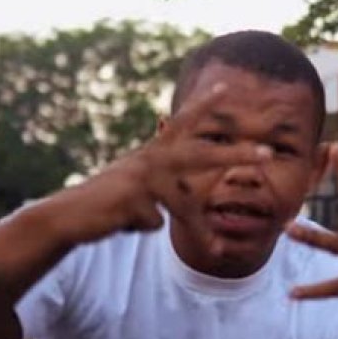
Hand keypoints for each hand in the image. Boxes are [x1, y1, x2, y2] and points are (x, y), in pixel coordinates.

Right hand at [52, 83, 270, 243]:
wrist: (69, 216)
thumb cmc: (111, 204)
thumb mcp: (145, 193)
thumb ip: (171, 192)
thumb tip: (203, 187)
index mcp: (154, 153)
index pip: (182, 125)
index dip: (203, 106)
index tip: (225, 88)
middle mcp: (150, 159)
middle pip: (200, 155)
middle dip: (235, 156)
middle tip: (268, 154)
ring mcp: (139, 178)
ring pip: (183, 204)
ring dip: (201, 232)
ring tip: (215, 250)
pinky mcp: (129, 199)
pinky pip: (155, 223)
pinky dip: (144, 229)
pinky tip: (125, 224)